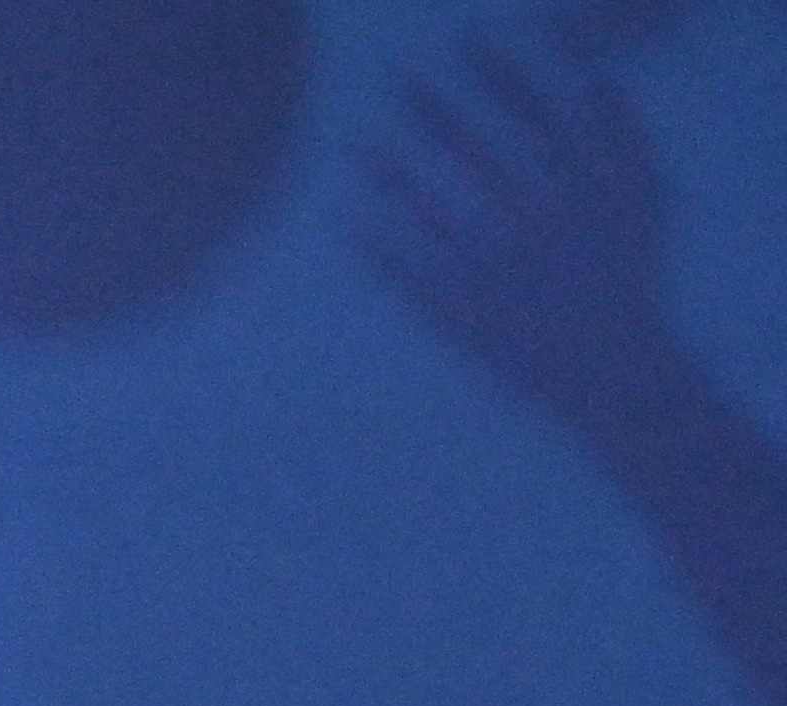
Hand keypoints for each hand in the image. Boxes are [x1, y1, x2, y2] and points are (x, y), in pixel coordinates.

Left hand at [365, 22, 700, 449]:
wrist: (618, 373)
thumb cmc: (628, 280)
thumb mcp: (644, 202)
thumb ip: (623, 138)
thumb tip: (594, 79)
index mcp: (584, 191)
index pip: (539, 119)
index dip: (502, 77)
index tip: (467, 43)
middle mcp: (540, 222)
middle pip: (483, 155)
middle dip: (438, 114)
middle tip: (396, 79)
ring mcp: (501, 271)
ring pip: (440, 210)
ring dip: (396, 174)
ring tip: (356, 143)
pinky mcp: (470, 316)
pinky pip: (417, 277)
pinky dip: (383, 249)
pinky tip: (349, 221)